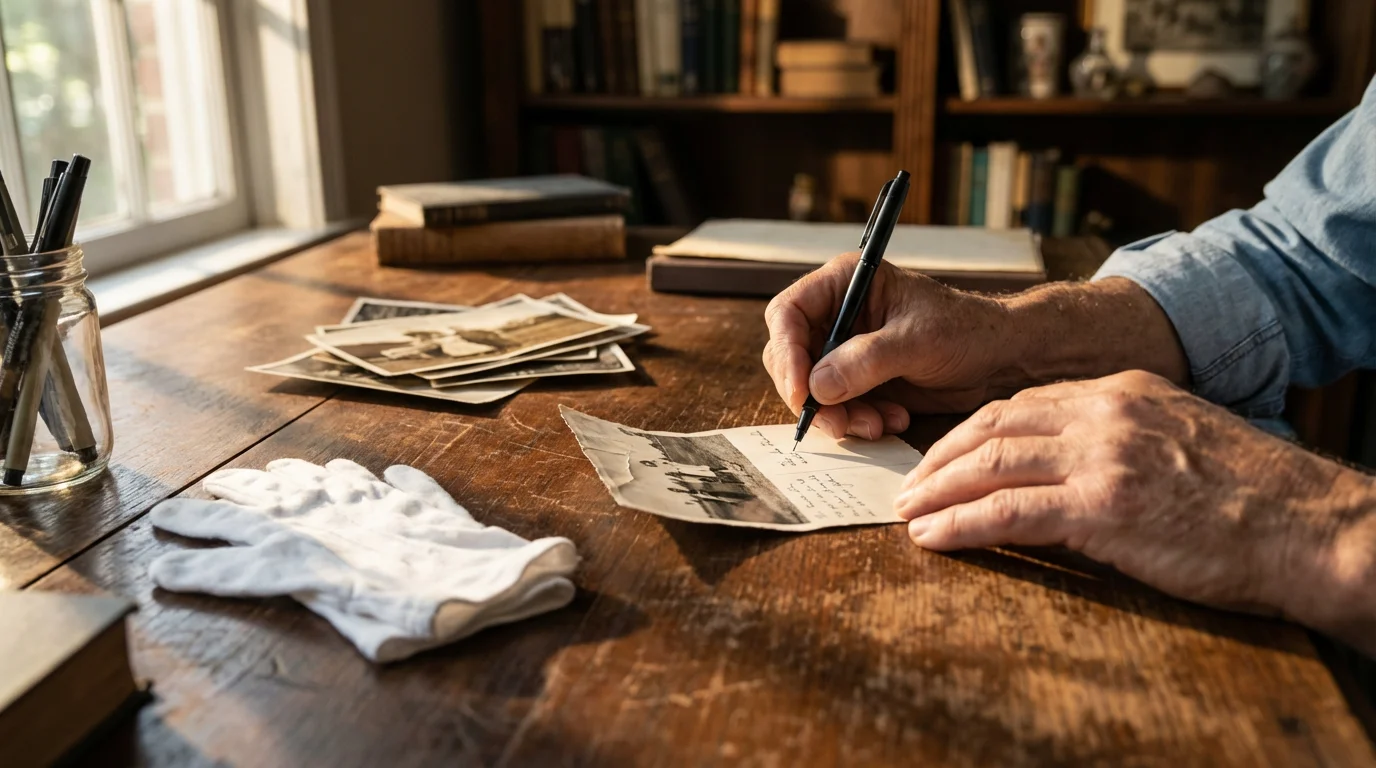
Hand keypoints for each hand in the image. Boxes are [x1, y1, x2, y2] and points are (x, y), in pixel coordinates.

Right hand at [762, 253, 1008, 439]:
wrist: (1000, 357)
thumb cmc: (966, 330)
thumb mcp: (916, 341)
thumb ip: (865, 361)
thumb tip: (817, 386)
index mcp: (844, 284)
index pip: (788, 313)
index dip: (787, 353)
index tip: (802, 392)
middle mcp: (837, 315)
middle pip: (791, 357)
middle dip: (811, 395)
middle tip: (837, 422)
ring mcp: (845, 350)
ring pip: (811, 389)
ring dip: (838, 414)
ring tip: (878, 425)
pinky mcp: (858, 381)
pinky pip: (836, 407)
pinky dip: (857, 421)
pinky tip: (893, 420)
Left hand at [893, 371, 1375, 652]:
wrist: (1308, 527)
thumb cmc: (1251, 496)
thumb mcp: (1177, 441)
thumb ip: (1116, 442)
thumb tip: (1058, 470)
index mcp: (1122, 392)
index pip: (1021, 402)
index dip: (970, 432)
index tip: (941, 455)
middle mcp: (1105, 414)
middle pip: (993, 425)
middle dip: (941, 457)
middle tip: (909, 486)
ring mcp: (1103, 458)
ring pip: (991, 464)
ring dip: (938, 491)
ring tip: (909, 513)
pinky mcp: (1102, 508)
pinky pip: (1008, 513)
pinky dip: (961, 526)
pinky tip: (934, 538)